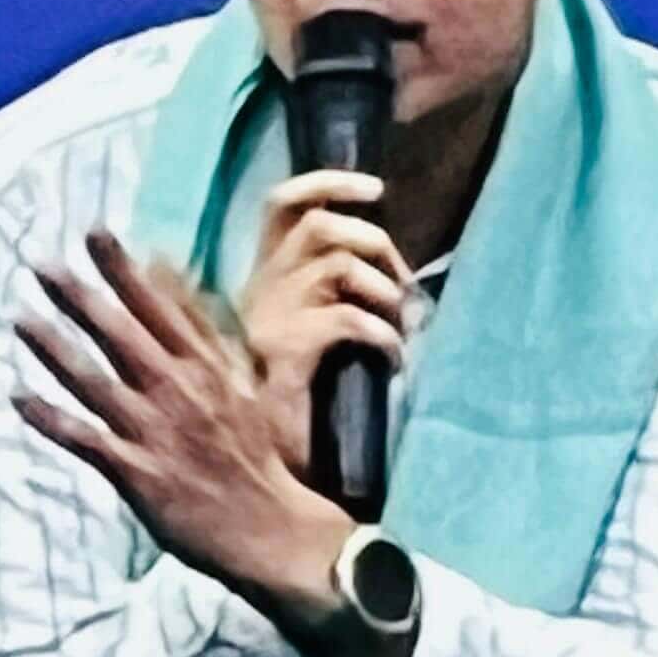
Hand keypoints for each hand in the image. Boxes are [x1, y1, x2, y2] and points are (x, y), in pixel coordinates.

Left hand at [16, 230, 347, 619]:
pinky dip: (51, 419)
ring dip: (55, 350)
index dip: (124, 270)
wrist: (274, 531)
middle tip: (41, 264)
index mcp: (205, 369)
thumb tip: (176, 282)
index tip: (94, 233)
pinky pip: (85, 439)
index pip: (159, 308)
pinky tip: (18, 398)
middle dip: (81, 297)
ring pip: (95, 381)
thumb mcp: (239, 384)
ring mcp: (154, 432)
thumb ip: (202, 332)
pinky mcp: (136, 472)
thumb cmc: (256, 455)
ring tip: (20, 319)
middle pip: (121, 335)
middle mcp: (177, 392)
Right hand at [237, 169, 413, 475]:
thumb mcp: (305, 341)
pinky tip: (392, 359)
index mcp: (260, 280)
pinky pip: (345, 318)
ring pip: (334, 264)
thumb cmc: (289, 412)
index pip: (282, 204)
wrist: (258, 473)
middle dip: (373, 242)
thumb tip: (392, 273)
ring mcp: (266, 319)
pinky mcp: (285, 352)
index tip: (376, 188)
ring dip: (382, 289)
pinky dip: (382, 334)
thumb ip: (329, 301)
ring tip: (398, 324)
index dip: (328, 183)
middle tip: (400, 284)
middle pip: (316, 225)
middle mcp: (257, 290)